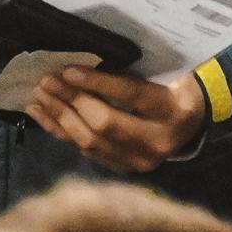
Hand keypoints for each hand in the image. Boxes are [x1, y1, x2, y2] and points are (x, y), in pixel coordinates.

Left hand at [27, 66, 207, 172]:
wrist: (193, 122)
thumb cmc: (176, 87)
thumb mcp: (166, 74)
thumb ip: (134, 72)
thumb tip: (86, 63)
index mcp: (171, 110)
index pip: (130, 95)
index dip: (98, 83)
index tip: (69, 70)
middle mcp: (156, 142)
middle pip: (105, 124)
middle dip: (71, 101)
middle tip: (47, 81)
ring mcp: (138, 161)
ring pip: (90, 143)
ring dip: (60, 117)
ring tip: (39, 96)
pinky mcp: (122, 168)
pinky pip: (85, 151)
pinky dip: (61, 132)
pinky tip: (44, 115)